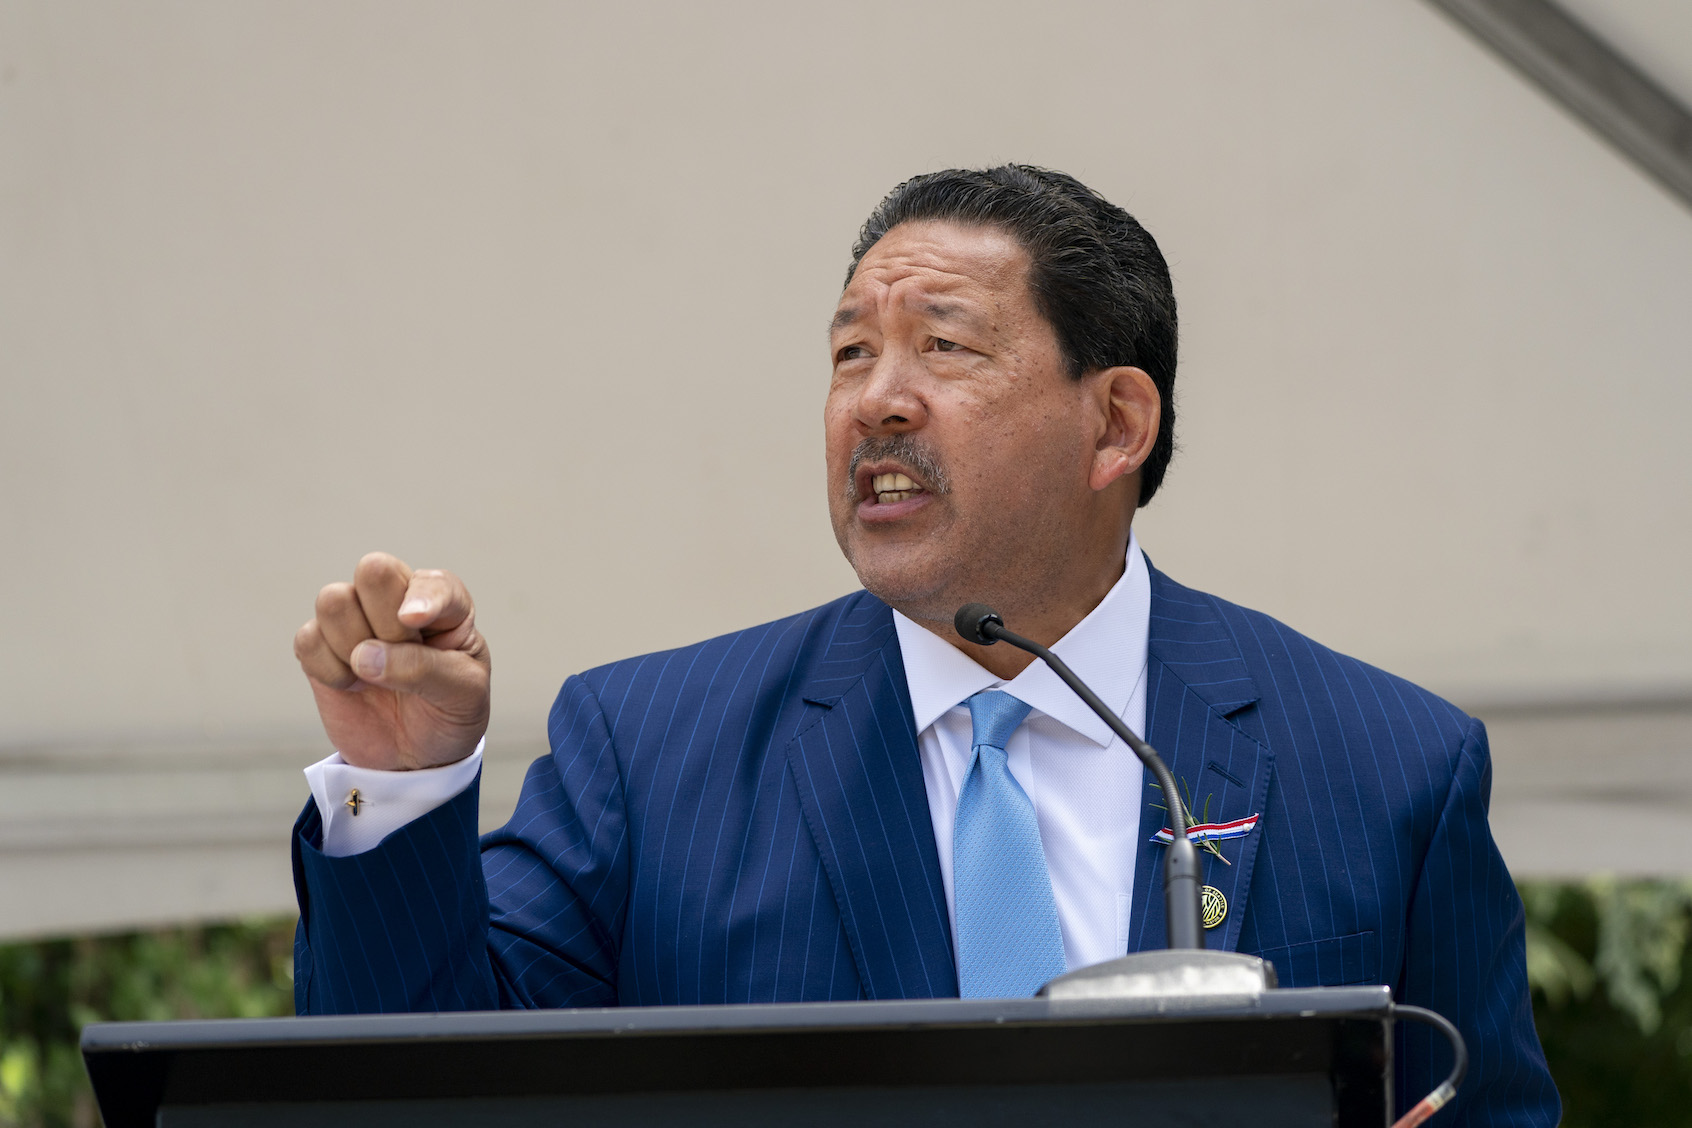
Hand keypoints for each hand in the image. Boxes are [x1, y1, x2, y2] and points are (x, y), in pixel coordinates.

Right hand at [293, 552, 490, 769]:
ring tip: (374, 676)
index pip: (432, 581)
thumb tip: (364, 655)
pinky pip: (307, 639)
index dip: (421, 598)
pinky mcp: (320, 645)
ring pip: (333, 599)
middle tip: (400, 656)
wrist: (414, 758)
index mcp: (444, 604)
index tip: (414, 623)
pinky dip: (329, 670)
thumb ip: (424, 669)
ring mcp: (355, 619)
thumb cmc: (449, 714)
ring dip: (353, 645)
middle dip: (386, 621)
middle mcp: (396, 600)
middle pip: (374, 570)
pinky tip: (352, 686)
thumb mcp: (462, 695)